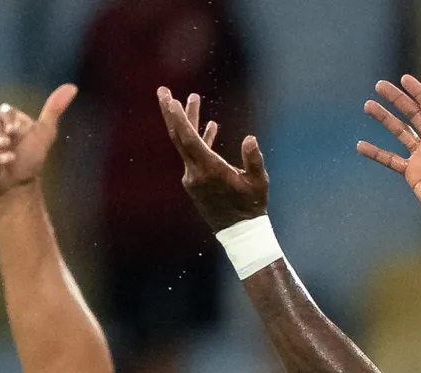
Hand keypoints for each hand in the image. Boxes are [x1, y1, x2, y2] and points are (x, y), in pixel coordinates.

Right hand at [0, 85, 74, 193]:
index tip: (15, 132)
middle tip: (6, 146)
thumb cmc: (32, 157)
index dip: (8, 119)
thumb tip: (72, 87)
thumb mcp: (45, 133)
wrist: (19, 183)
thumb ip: (53, 110)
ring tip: (6, 161)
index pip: (4, 110)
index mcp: (6, 118)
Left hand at [157, 88, 267, 230]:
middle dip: (170, 113)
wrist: (239, 233)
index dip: (180, 119)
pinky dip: (200, 139)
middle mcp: (195, 172)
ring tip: (193, 99)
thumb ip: (254, 160)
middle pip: (178, 137)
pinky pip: (194, 154)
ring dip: (189, 122)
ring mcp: (192, 177)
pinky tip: (211, 127)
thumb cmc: (252, 207)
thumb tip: (250, 139)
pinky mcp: (195, 181)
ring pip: (186, 144)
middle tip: (162, 90)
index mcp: (210, 170)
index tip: (172, 100)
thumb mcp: (258, 184)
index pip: (189, 140)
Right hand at [359, 74, 420, 230]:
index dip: (419, 93)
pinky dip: (376, 153)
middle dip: (398, 100)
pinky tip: (361, 145)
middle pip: (413, 114)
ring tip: (368, 105)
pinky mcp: (412, 172)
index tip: (405, 79)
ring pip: (399, 132)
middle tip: (380, 85)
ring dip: (384, 118)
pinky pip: (390, 159)